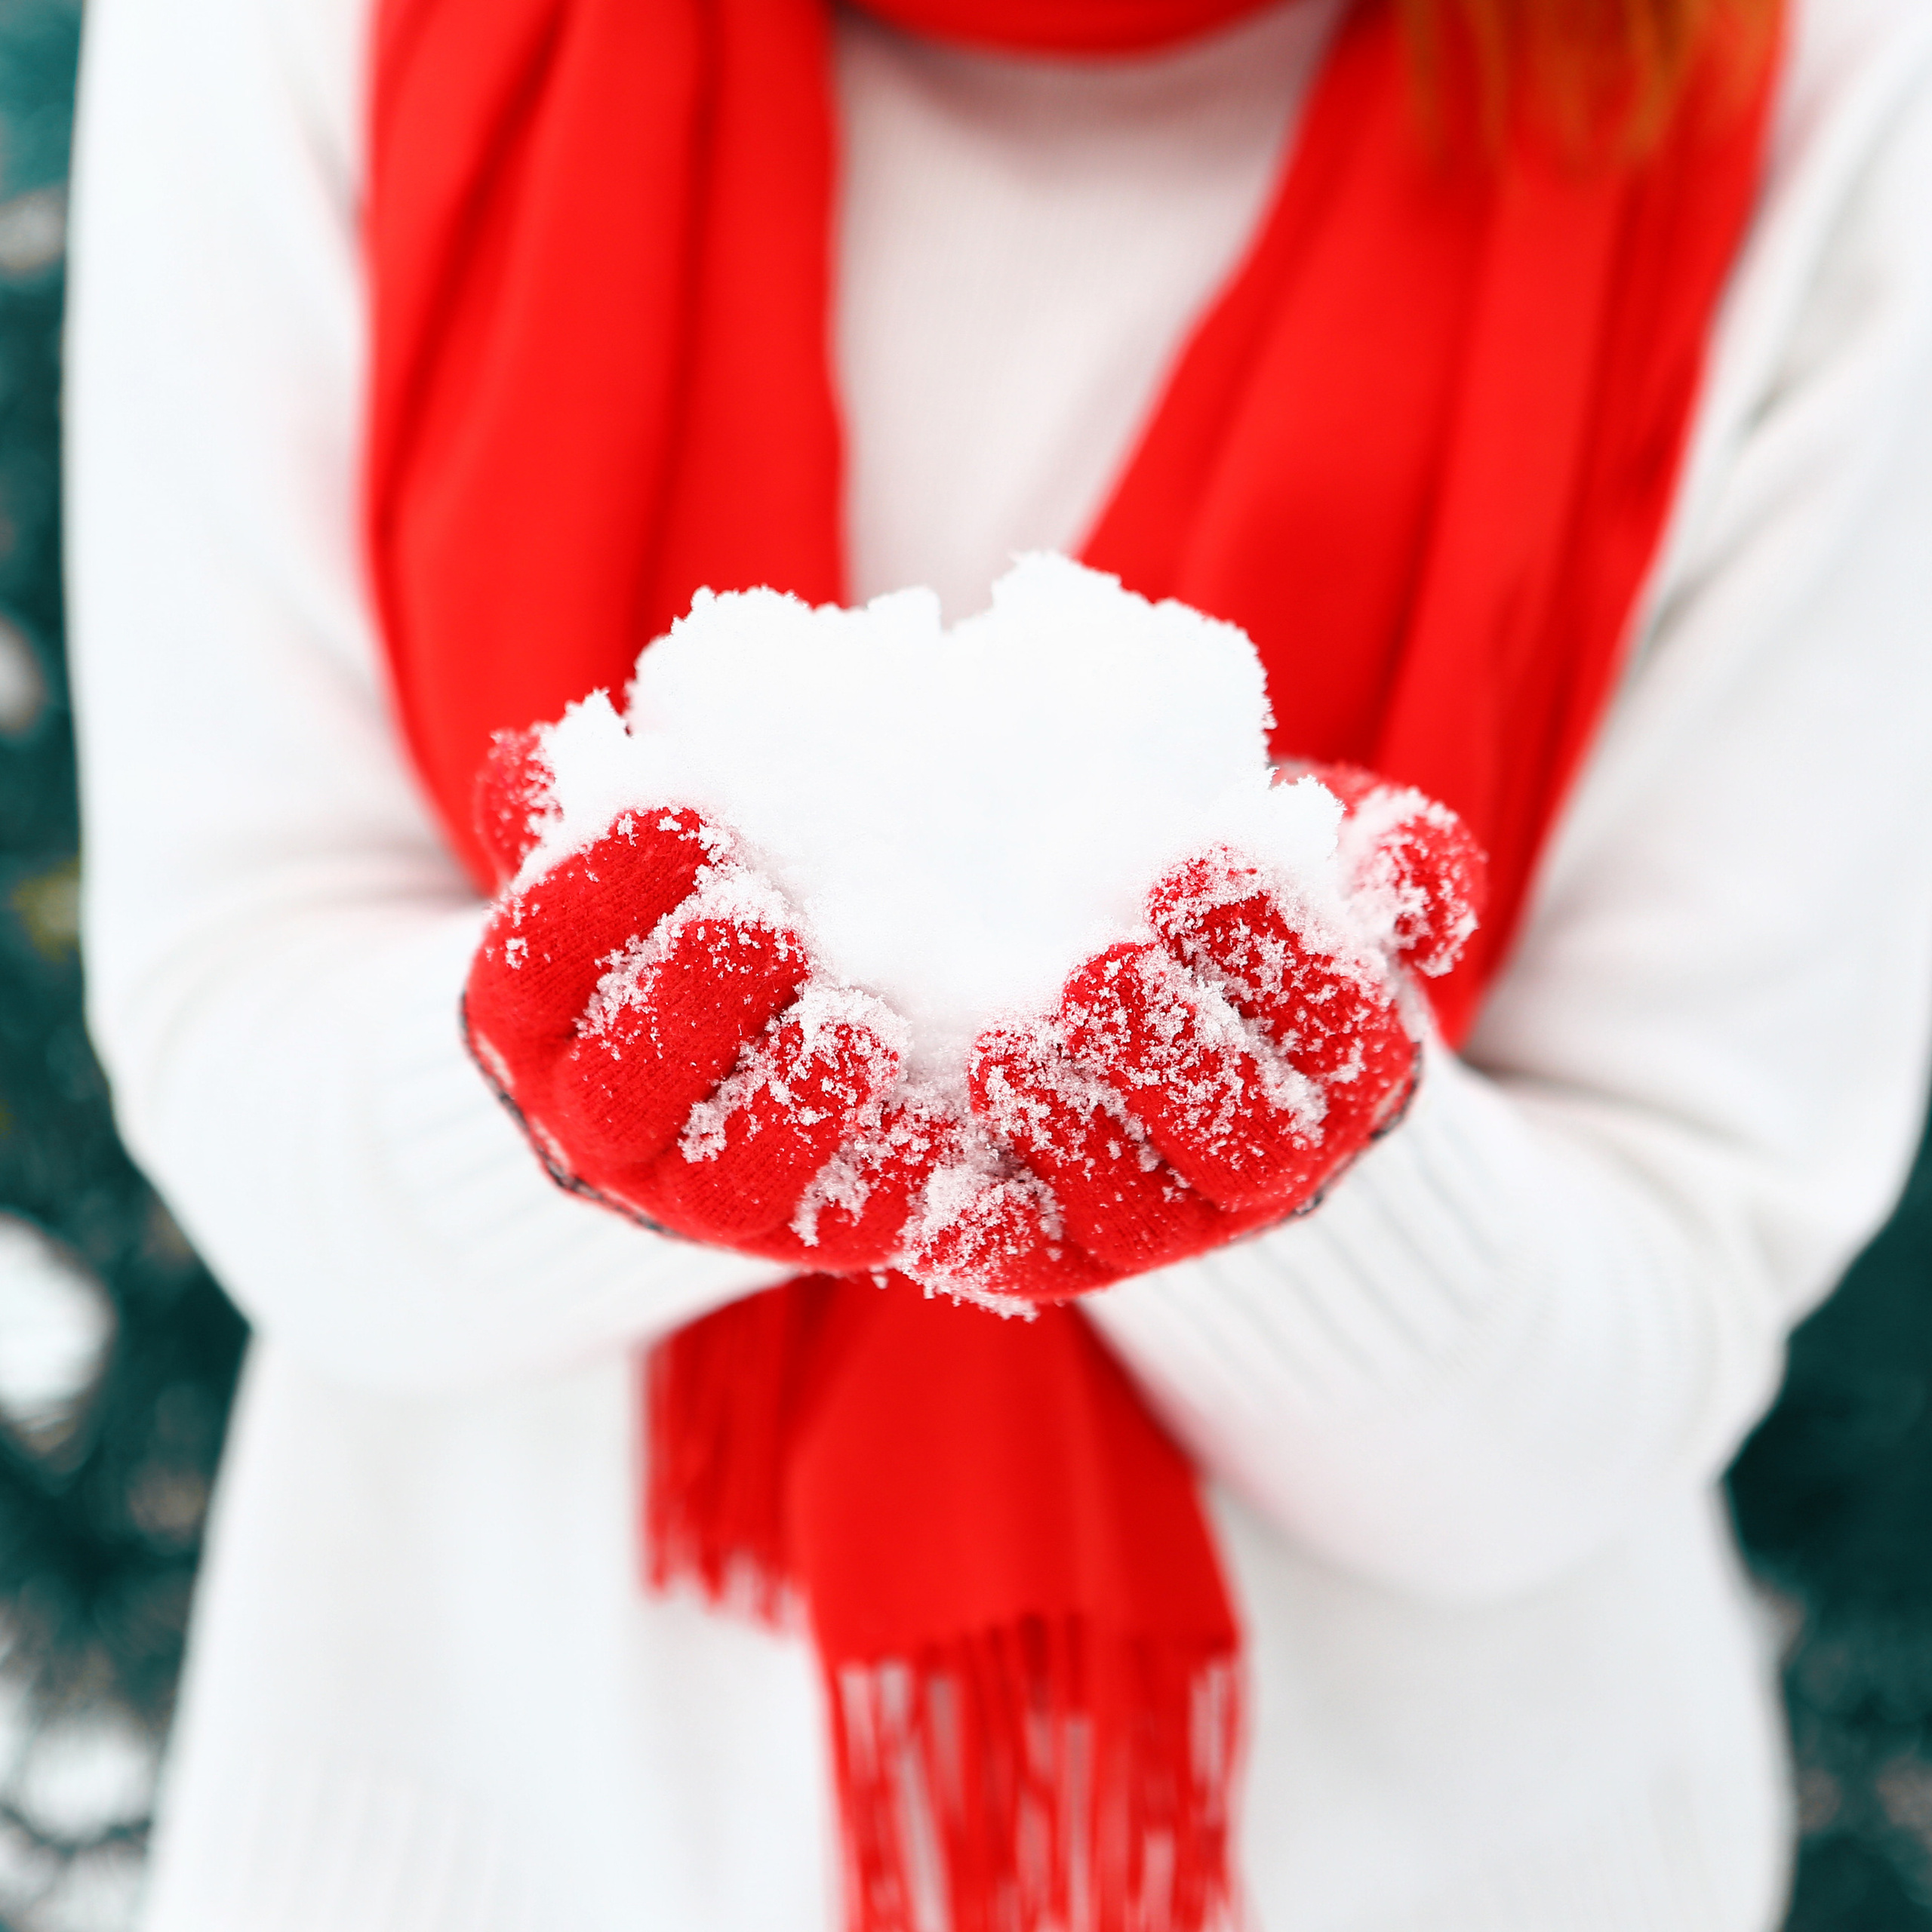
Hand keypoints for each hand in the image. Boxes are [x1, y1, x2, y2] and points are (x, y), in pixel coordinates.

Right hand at [462, 733, 950, 1270]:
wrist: (730, 1056)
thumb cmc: (672, 931)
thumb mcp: (618, 865)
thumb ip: (576, 810)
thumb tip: (532, 762)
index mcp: (534, 1028)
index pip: (534, 968)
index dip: (597, 892)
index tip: (679, 813)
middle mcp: (596, 1127)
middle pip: (619, 1089)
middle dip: (692, 1001)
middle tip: (766, 919)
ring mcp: (692, 1199)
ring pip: (723, 1180)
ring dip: (796, 1101)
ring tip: (867, 1023)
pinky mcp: (798, 1238)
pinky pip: (838, 1232)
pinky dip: (894, 1182)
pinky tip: (946, 1118)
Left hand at [904, 771, 1483, 1304]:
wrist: (1181, 1010)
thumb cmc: (1255, 919)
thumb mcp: (1339, 863)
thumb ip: (1398, 858)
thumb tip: (1405, 865)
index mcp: (1353, 1066)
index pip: (1340, 1025)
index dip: (1273, 950)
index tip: (1190, 865)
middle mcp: (1278, 1163)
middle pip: (1251, 1142)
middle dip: (1175, 1054)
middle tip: (1100, 970)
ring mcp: (1175, 1217)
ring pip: (1142, 1215)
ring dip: (1073, 1137)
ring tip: (1004, 1049)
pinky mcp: (1076, 1252)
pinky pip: (1035, 1266)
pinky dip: (984, 1238)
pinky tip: (934, 1198)